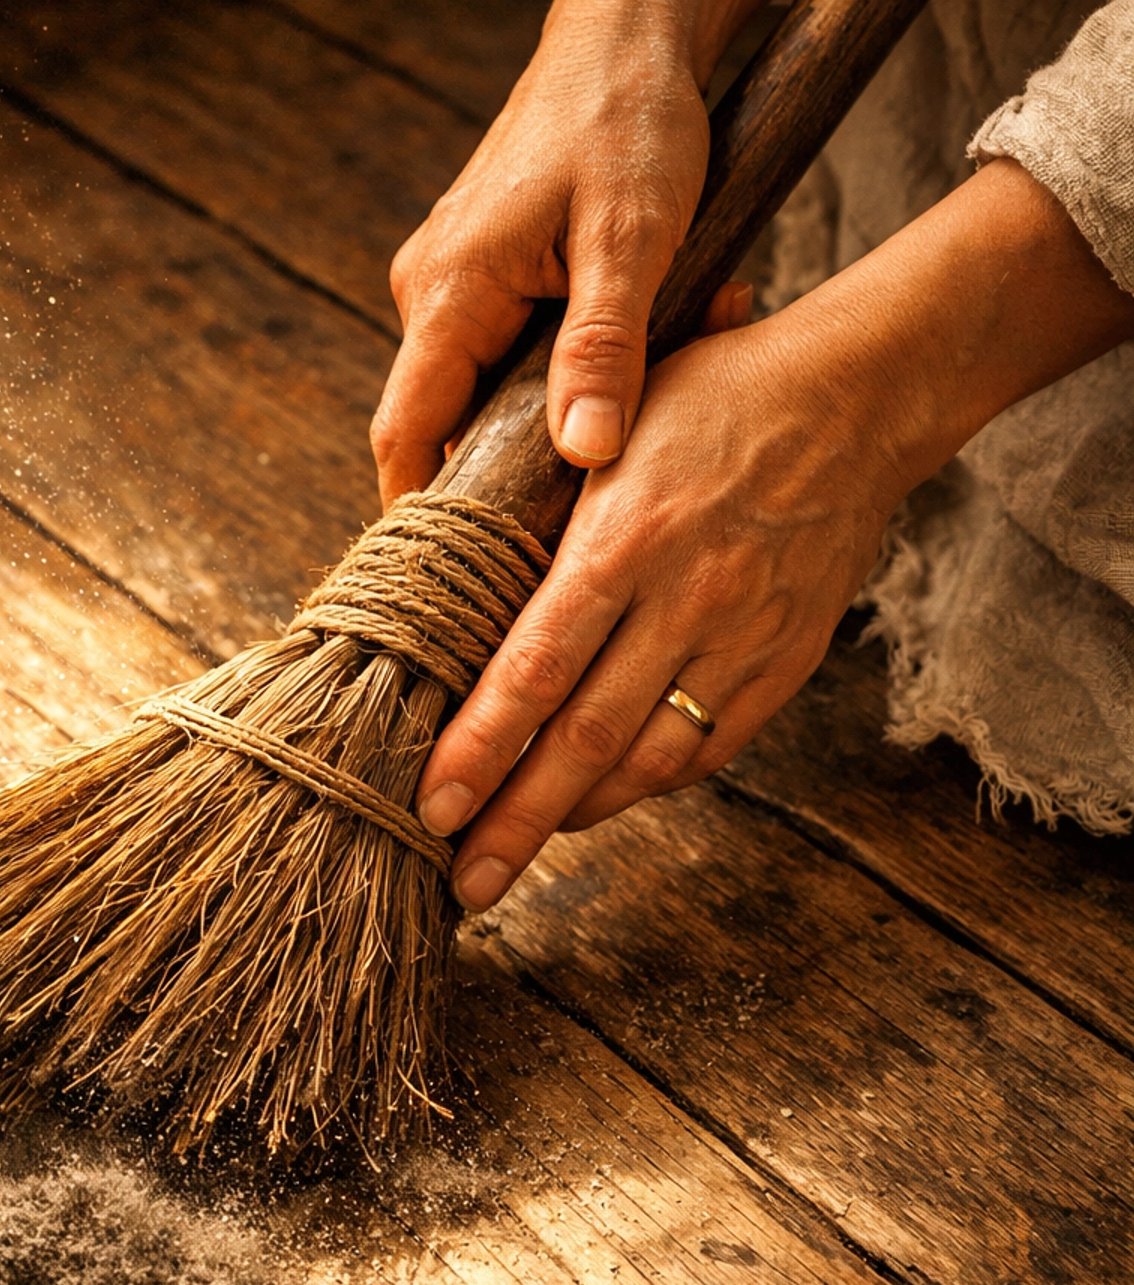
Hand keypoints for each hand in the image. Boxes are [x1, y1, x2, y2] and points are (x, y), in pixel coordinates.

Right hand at [372, 0, 820, 500]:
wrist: (633, 28)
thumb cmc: (630, 116)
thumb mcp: (633, 237)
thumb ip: (606, 348)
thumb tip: (584, 455)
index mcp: (448, 291)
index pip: (405, 438)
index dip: (422, 520)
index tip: (458, 586)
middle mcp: (434, 292)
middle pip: (449, 427)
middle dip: (527, 467)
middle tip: (602, 505)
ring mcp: (460, 282)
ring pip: (496, 389)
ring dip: (574, 407)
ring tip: (664, 394)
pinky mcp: (494, 271)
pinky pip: (521, 349)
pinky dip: (585, 364)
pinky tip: (662, 343)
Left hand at [416, 158, 1133, 909]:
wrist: (854, 401)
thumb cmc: (708, 402)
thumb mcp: (607, 436)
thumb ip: (542, 518)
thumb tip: (453, 594)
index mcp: (624, 540)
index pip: (535, 669)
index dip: (480, 748)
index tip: (431, 806)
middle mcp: (686, 601)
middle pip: (584, 740)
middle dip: (513, 822)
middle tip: (460, 884)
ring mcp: (742, 640)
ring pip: (648, 759)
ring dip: (575, 815)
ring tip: (511, 854)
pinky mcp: (784, 662)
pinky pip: (707, 747)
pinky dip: (646, 783)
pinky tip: (596, 800)